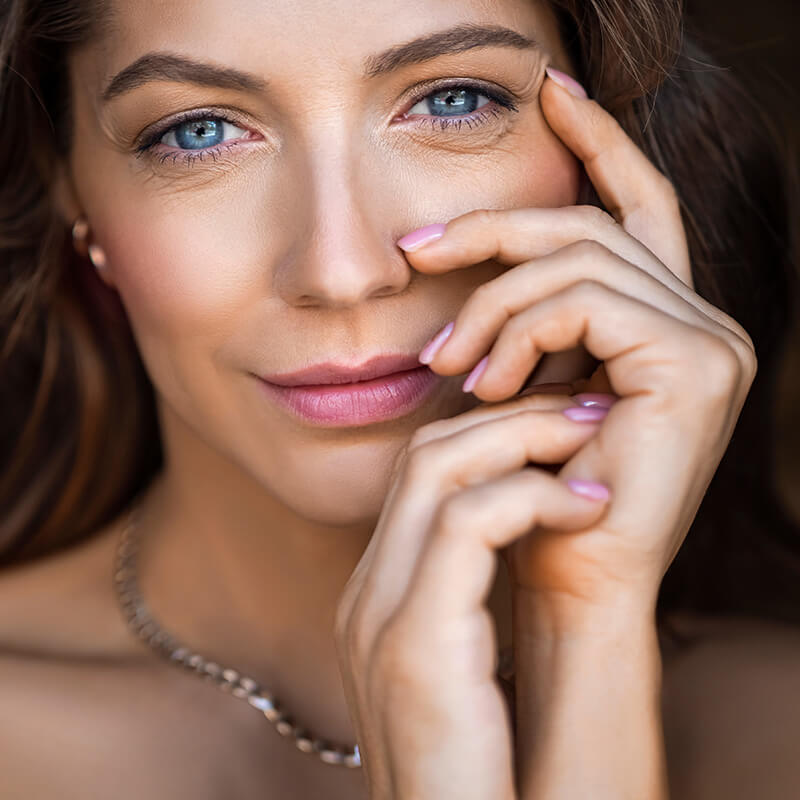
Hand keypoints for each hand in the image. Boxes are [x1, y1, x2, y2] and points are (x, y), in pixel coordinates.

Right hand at [334, 391, 610, 798]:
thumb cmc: (478, 768)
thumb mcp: (463, 667)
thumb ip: (467, 595)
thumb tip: (521, 521)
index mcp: (377, 596)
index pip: (416, 476)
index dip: (486, 433)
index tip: (555, 426)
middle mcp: (366, 595)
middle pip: (422, 454)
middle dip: (507, 417)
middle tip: (582, 411)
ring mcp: (380, 616)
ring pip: (438, 470)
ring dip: (523, 439)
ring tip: (589, 442)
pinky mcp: (416, 643)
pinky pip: (468, 524)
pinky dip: (533, 496)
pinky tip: (585, 506)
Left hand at [399, 70, 755, 625]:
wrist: (565, 579)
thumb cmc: (534, 487)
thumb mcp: (523, 382)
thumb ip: (522, 316)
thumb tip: (460, 253)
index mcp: (663, 320)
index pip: (635, 208)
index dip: (601, 140)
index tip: (551, 92)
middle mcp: (701, 320)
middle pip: (591, 223)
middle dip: (496, 227)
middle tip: (419, 247)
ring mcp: (708, 340)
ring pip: (580, 258)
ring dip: (493, 301)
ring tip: (447, 360)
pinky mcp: (694, 365)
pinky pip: (585, 302)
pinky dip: (519, 330)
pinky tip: (485, 380)